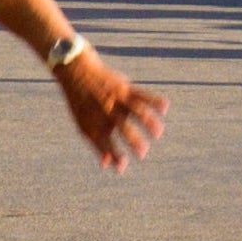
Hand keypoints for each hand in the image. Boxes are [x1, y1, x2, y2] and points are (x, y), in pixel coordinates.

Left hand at [57, 55, 167, 171]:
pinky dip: (154, 100)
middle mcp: (107, 111)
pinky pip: (142, 94)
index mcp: (95, 121)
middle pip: (122, 127)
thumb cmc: (83, 104)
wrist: (76, 72)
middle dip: (132, 140)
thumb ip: (97, 145)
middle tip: (142, 153)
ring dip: (148, 122)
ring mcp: (116, 99)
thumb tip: (107, 165)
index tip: (122, 168)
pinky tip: (165, 107)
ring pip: (136, 110)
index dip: (113, 155)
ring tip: (158, 133)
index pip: (105, 142)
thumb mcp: (84, 125)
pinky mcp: (124, 88)